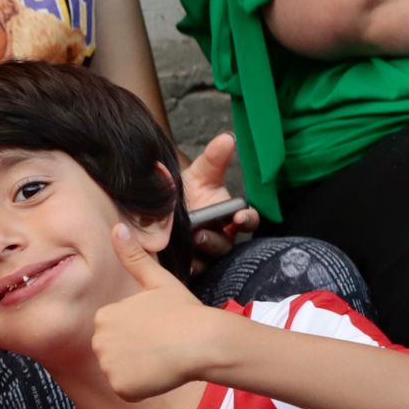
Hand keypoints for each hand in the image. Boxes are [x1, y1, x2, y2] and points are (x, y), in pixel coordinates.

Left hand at [91, 225, 225, 400]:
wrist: (203, 341)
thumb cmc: (184, 311)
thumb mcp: (157, 280)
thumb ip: (133, 257)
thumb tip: (117, 227)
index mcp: (105, 315)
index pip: (115, 332)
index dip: (138, 333)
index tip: (157, 329)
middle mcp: (99, 340)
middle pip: (113, 353)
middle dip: (134, 352)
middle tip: (161, 345)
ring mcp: (108, 365)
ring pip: (120, 372)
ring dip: (138, 371)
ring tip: (162, 359)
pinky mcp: (120, 386)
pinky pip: (127, 390)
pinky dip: (141, 387)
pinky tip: (160, 374)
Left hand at [179, 133, 259, 265]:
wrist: (159, 210)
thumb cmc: (187, 192)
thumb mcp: (199, 174)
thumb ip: (214, 159)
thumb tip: (227, 138)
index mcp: (230, 217)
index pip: (249, 220)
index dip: (246, 219)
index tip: (239, 216)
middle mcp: (222, 237)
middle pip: (226, 244)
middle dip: (215, 239)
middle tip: (202, 234)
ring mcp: (206, 254)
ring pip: (209, 259)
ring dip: (199, 254)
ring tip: (185, 244)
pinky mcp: (190, 265)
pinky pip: (192, 270)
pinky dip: (186, 267)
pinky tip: (177, 262)